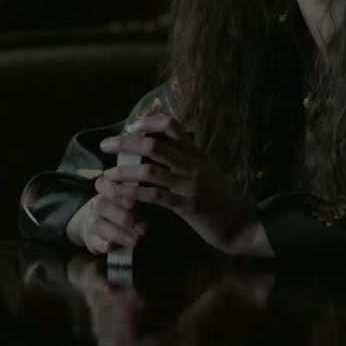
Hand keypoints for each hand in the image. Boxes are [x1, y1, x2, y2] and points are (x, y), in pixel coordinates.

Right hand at [68, 189, 145, 253]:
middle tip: (140, 227)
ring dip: (117, 233)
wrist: (93, 224)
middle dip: (122, 216)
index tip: (132, 203)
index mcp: (105, 192)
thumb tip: (145, 211)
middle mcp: (95, 205)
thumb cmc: (117, 210)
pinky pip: (94, 242)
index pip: (106, 186)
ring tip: (134, 240)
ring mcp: (91, 223)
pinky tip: (111, 246)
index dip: (119, 195)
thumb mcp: (126, 202)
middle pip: (101, 205)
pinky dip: (102, 244)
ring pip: (97, 224)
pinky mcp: (91, 240)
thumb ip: (136, 203)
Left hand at [97, 115, 270, 255]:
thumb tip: (164, 144)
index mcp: (196, 153)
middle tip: (105, 145)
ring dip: (124, 171)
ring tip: (107, 175)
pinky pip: (155, 196)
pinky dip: (134, 194)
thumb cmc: (220, 197)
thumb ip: (187, 157)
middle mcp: (192, 164)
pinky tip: (120, 195)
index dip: (148, 123)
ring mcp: (189, 184)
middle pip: (153, 145)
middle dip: (125, 143)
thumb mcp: (206, 170)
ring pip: (149, 170)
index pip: (172, 125)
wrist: (240, 223)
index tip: (131, 126)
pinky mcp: (187, 206)